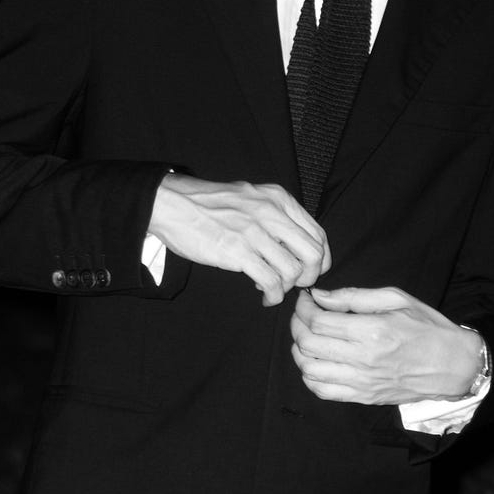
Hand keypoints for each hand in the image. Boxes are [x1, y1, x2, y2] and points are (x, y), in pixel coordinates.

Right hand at [148, 174, 330, 306]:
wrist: (173, 204)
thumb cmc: (209, 205)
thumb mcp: (251, 198)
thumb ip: (275, 216)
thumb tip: (294, 244)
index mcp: (278, 198)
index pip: (318, 234)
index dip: (320, 260)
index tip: (309, 272)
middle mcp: (271, 212)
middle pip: (313, 254)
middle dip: (308, 277)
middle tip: (294, 285)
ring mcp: (255, 231)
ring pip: (293, 271)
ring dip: (286, 288)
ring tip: (271, 288)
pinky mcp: (238, 251)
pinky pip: (271, 282)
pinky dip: (272, 295)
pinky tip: (264, 295)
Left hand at [291, 286, 481, 404]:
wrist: (452, 366)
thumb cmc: (427, 329)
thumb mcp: (397, 300)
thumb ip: (355, 297)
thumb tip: (321, 296)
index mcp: (372, 330)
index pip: (319, 321)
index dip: (303, 309)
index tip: (305, 301)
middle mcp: (363, 359)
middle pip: (308, 344)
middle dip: (296, 326)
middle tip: (302, 316)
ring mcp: (361, 382)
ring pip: (309, 370)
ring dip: (299, 352)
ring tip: (306, 339)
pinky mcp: (362, 397)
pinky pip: (322, 391)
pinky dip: (309, 376)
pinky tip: (316, 362)